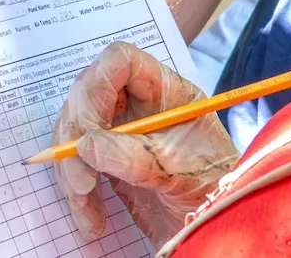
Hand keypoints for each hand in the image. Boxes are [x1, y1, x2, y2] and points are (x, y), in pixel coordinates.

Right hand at [52, 41, 236, 245]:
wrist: (220, 228)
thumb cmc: (217, 191)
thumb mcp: (184, 171)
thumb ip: (138, 156)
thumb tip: (87, 145)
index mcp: (166, 91)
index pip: (120, 62)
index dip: (98, 86)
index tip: (89, 130)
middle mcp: (139, 104)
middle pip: (88, 94)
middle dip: (75, 136)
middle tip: (81, 181)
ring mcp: (120, 131)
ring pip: (75, 130)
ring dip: (70, 170)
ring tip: (85, 206)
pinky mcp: (109, 161)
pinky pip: (77, 163)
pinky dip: (75, 191)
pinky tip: (91, 218)